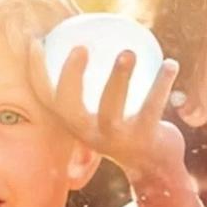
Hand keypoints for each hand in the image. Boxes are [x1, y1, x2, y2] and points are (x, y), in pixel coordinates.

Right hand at [27, 39, 184, 181]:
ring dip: (119, 78)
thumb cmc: (128, 128)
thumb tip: (94, 38)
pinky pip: (152, 106)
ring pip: (112, 108)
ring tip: (128, 51)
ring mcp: (117, 139)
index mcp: (76, 124)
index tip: (36, 40)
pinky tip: (170, 63)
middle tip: (80, 46)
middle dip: (71, 77)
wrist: (155, 168)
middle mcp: (91, 134)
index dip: (37, 72)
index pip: (48, 99)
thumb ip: (96, 85)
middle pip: (71, 107)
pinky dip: (162, 83)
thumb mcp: (107, 111)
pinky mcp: (145, 139)